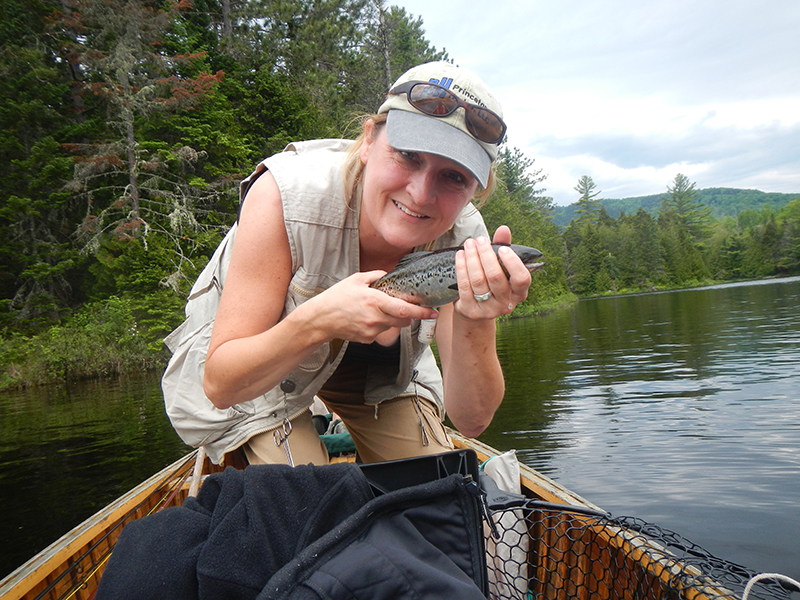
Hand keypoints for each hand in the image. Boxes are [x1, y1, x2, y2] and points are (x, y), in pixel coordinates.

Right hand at [306, 271, 437, 343]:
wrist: (320, 319)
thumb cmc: (336, 298)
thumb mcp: (356, 279)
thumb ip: (376, 276)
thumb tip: (389, 275)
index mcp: (374, 301)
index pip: (405, 310)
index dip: (422, 312)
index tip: (434, 312)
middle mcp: (375, 318)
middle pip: (404, 320)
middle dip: (409, 313)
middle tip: (404, 305)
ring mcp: (372, 331)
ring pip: (393, 326)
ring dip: (393, 318)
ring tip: (378, 309)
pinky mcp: (367, 339)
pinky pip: (382, 331)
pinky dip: (381, 324)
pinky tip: (368, 318)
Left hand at [453, 226, 532, 318]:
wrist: (477, 309)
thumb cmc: (492, 282)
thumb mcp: (502, 267)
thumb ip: (504, 247)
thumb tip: (504, 229)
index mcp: (519, 293)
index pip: (522, 279)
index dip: (512, 263)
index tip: (502, 249)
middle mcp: (506, 303)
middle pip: (495, 277)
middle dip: (486, 255)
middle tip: (479, 240)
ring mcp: (488, 309)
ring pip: (478, 280)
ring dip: (471, 259)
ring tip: (468, 245)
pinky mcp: (471, 311)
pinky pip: (464, 286)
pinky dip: (461, 268)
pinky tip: (460, 256)